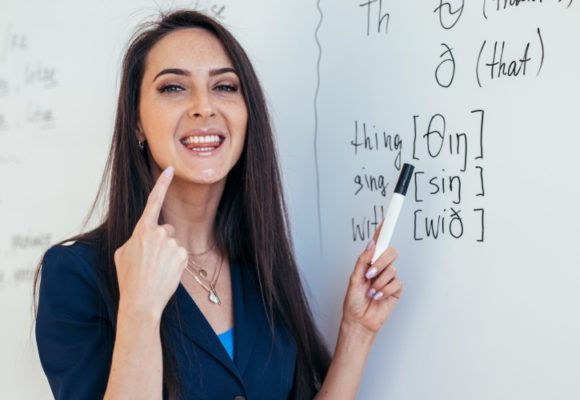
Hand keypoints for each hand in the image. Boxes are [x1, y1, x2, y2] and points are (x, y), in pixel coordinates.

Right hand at [113, 166, 186, 321]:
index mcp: (141, 230)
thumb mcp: (122, 254)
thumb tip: (144, 236)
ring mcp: (171, 243)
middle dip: (162, 241)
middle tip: (151, 261)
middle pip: (166, 229)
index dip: (162, 184)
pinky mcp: (181, 255)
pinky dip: (175, 263)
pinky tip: (166, 274)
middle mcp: (158, 233)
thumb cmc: (129, 278)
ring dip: (168, 254)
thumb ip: (135, 239)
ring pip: (173, 243)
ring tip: (156, 270)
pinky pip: (180, 254)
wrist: (140, 301)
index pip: (153, 201)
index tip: (170, 169)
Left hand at [341, 226, 402, 336]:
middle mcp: (380, 267)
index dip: (382, 232)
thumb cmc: (354, 301)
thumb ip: (363, 261)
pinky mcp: (396, 289)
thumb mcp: (354, 279)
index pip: (377, 244)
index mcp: (369, 262)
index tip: (386, 220)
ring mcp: (389, 278)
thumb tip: (371, 245)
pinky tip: (378, 296)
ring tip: (371, 291)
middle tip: (371, 274)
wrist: (360, 321)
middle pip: (390, 252)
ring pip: (392, 269)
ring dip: (379, 282)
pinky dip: (385, 290)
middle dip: (381, 263)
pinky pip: (396, 282)